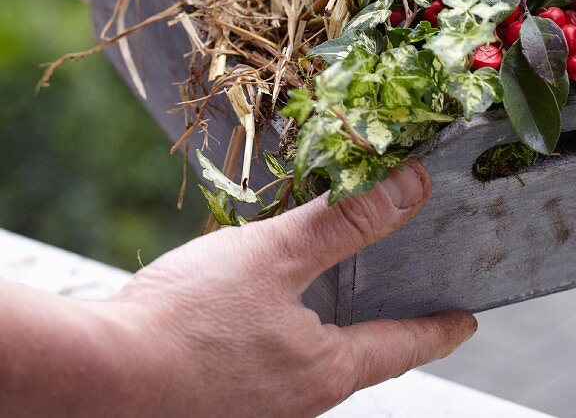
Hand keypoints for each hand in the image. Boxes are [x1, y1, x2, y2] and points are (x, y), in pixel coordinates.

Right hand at [96, 162, 474, 416]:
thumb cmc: (189, 320)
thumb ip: (345, 221)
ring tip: (331, 280)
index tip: (466, 320)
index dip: (438, 328)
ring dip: (327, 321)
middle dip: (381, 321)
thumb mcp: (277, 256)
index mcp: (325, 371)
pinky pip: (269, 358)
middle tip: (402, 289)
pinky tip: (260, 299)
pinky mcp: (219, 397)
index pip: (402, 347)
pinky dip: (284, 326)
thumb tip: (411, 189)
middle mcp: (298, 400)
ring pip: (309, 356)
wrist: (99, 378)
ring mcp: (256, 404)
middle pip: (357, 355)